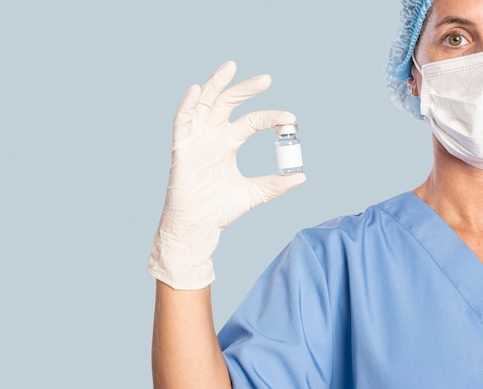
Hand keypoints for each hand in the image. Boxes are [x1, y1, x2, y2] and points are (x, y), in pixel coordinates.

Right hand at [148, 61, 305, 289]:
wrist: (199, 228)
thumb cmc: (220, 211)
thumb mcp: (254, 194)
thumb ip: (275, 185)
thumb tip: (301, 177)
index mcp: (228, 144)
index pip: (251, 122)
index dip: (271, 117)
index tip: (291, 119)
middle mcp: (212, 137)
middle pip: (227, 103)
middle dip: (245, 89)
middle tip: (266, 79)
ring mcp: (196, 141)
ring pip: (204, 104)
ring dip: (215, 84)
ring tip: (230, 66)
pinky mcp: (181, 150)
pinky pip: (181, 123)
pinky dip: (186, 106)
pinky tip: (195, 90)